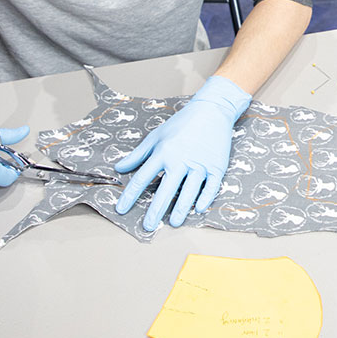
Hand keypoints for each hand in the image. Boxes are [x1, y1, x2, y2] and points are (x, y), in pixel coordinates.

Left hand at [114, 75, 251, 230]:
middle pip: (165, 190)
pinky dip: (205, 198)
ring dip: (181, 209)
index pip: (143, 178)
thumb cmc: (182, 123)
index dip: (130, 195)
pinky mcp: (217, 166)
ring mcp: (200, 164)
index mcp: (163, 152)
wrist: (212, 110)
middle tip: (148, 227)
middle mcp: (180, 160)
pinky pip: (211, 187)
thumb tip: (119, 168)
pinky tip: (199, 209)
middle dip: (155, 210)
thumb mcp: (156, 136)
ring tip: (173, 223)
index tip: (121, 209)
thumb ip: (138, 154)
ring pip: (189, 192)